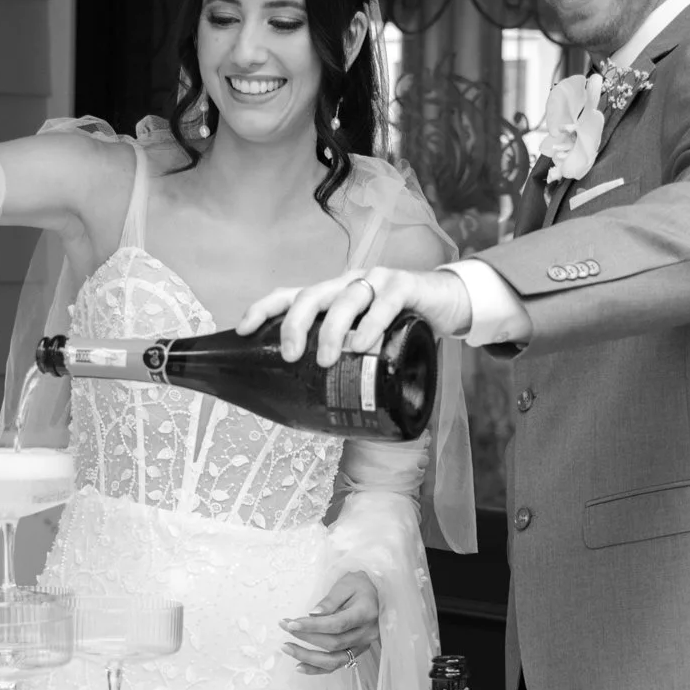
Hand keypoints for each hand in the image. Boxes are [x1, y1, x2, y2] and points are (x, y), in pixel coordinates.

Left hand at [240, 263, 473, 366]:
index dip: (263, 309)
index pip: (290, 294)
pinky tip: (363, 344)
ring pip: (346, 298)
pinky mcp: (404, 286)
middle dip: (295, 324)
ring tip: (328, 360)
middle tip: (292, 356)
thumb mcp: (366, 339)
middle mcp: (348, 283)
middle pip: (312, 294)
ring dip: (332, 330)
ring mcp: (376, 282)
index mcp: (333, 295)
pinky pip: (384, 303)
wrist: (448, 303)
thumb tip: (315, 407)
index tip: (241, 330)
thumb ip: (343, 359)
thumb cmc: (400, 325)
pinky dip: (371, 325)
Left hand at [281, 571, 379, 673]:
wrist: (376, 594)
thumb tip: (313, 614)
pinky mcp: (357, 652)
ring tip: (286, 648)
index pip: (337, 624)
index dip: (313, 626)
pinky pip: (336, 665)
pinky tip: (299, 666)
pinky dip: (317, 669)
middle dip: (306, 637)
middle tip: (284, 626)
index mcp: (366, 613)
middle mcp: (367, 633)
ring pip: (334, 660)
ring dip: (308, 657)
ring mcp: (363, 645)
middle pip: (334, 643)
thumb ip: (330, 600)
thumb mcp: (346, 584)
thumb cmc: (360, 586)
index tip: (291, 623)